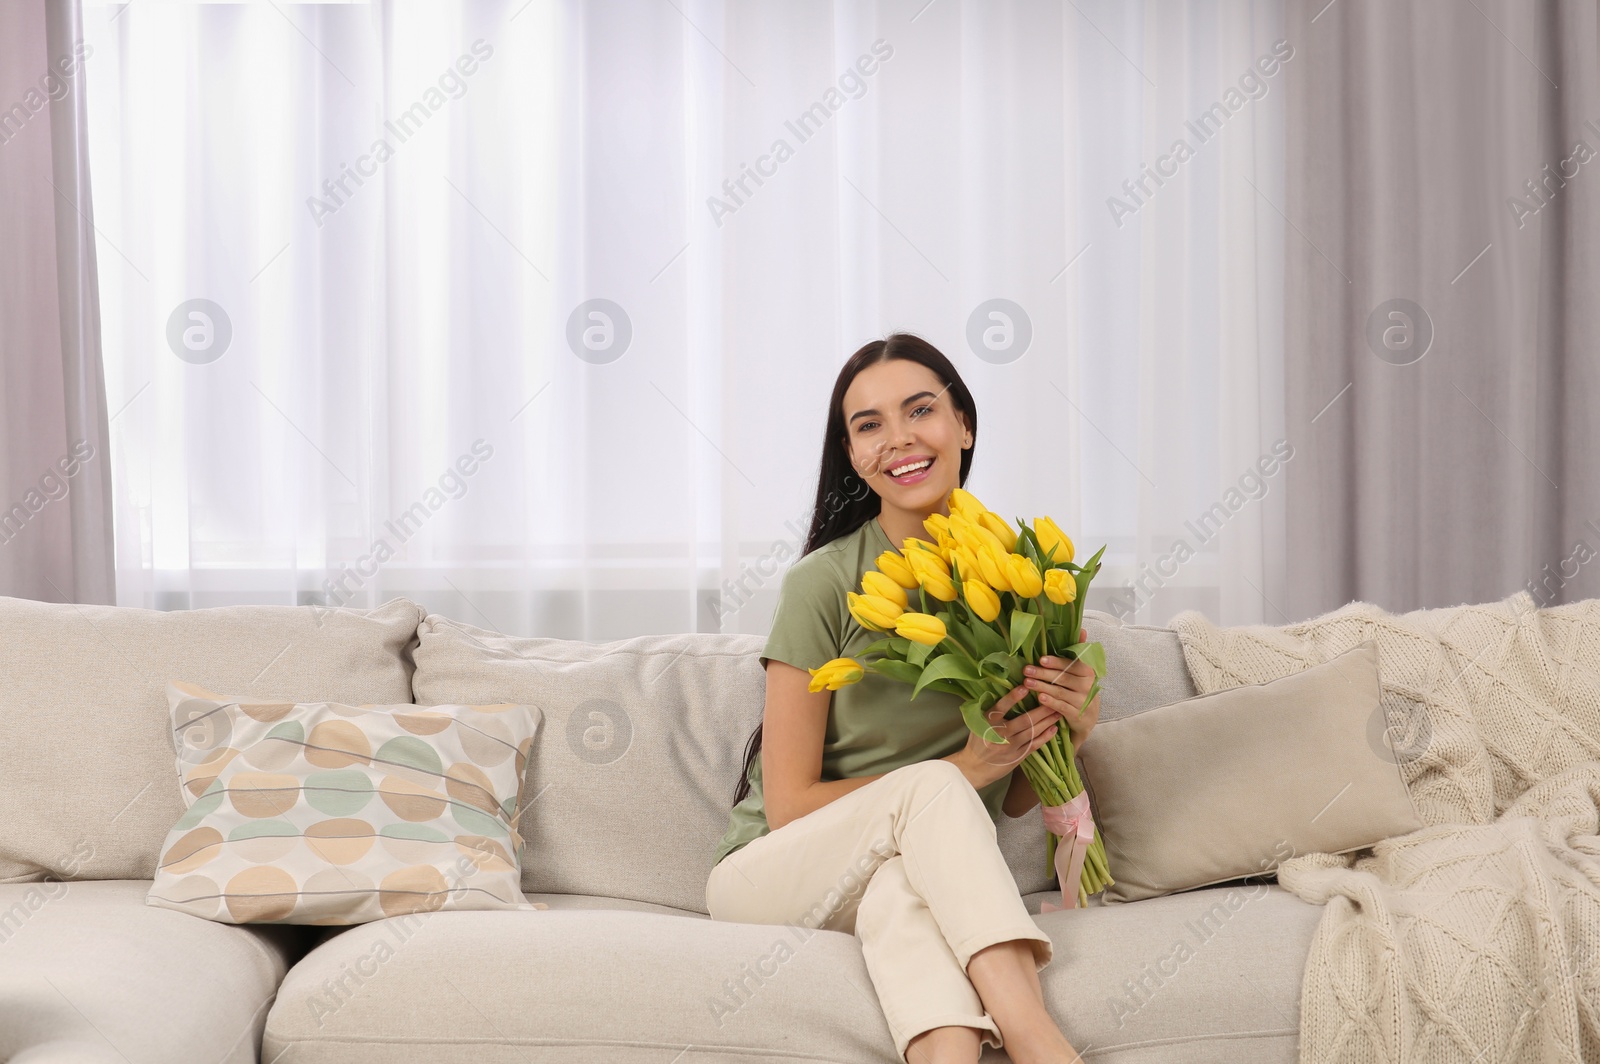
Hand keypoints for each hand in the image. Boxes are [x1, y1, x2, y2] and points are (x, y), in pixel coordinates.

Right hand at [944, 683, 1065, 790]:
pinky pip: (1035, 744)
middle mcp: (1000, 733)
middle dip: (1041, 710)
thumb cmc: (978, 740)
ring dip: (1047, 721)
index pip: (1001, 706)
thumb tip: (1010, 694)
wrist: (974, 766)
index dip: (1013, 697)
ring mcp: (1010, 745)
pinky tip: (1054, 729)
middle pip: (1024, 720)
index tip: (1025, 687)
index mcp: (988, 721)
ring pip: (1032, 731)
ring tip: (1058, 712)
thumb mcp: (979, 723)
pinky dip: (1045, 736)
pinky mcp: (1018, 756)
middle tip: (1054, 700)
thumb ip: (993, 711)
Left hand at [1022, 627, 1101, 754]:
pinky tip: (1040, 698)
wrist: (1088, 718)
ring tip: (1027, 682)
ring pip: (1060, 692)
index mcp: (1088, 671)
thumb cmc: (1079, 689)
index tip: (1041, 659)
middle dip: (1043, 673)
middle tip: (1026, 670)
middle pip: (1063, 677)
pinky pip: (1063, 707)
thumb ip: (1078, 652)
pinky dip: (1051, 702)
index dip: (1056, 662)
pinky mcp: (1078, 715)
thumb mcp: (1081, 671)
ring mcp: (1084, 701)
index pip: (1072, 664)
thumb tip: (1082, 629)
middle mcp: (1088, 685)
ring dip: (1042, 687)